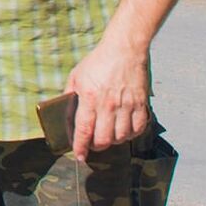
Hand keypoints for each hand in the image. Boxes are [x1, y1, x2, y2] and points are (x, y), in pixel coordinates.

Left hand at [64, 38, 150, 160]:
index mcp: (90, 98)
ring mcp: (127, 106)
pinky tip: (124, 131)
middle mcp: (109, 105)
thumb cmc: (98, 61)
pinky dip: (130, 135)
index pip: (84, 130)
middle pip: (104, 139)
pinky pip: (138, 129)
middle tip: (92, 145)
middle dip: (96, 147)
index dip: (80, 146)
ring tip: (107, 136)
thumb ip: (69, 95)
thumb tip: (64, 111)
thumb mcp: (76, 76)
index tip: (79, 155)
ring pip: (121, 137)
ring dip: (113, 141)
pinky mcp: (141, 105)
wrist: (124, 49)